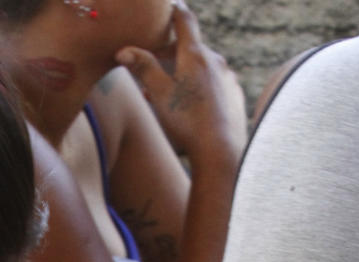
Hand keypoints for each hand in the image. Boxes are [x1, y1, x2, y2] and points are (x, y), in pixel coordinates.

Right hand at [116, 2, 247, 163]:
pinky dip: (201, 88)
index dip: (175, 9)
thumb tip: (124, 50)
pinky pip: (215, 84)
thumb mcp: (159, 94)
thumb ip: (143, 69)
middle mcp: (215, 60)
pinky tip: (192, 108)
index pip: (184, 20)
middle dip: (173, 53)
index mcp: (195, 55)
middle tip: (156, 64)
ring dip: (185, 74)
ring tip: (170, 95)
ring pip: (202, 67)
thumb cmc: (187, 122)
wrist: (220, 150)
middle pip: (192, 47)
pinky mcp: (234, 94)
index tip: (169, 4)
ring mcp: (227, 77)